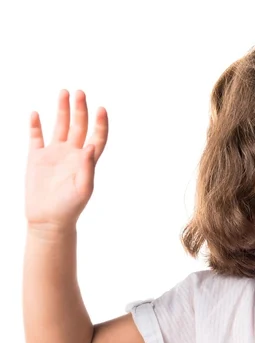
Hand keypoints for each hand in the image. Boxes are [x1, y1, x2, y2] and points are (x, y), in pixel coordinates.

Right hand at [25, 90, 107, 229]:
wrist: (48, 220)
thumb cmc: (70, 207)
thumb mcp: (83, 189)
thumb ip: (87, 168)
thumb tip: (90, 146)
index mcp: (86, 160)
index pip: (97, 136)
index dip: (100, 123)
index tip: (101, 108)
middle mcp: (72, 153)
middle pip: (79, 126)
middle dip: (80, 109)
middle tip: (80, 92)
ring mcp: (54, 154)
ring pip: (60, 126)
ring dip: (63, 110)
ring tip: (64, 92)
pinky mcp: (36, 158)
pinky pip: (36, 137)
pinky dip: (35, 125)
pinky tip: (36, 113)